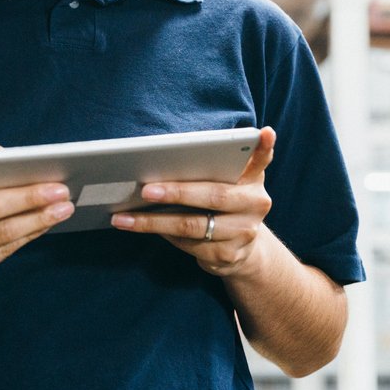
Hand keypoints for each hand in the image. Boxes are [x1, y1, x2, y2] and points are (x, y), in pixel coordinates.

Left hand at [110, 127, 275, 276]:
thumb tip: (163, 159)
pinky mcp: (227, 256)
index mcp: (253, 180)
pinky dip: (162, 234)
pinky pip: (188, 245)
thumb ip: (213, 167)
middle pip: (213, 196)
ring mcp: (243, 233)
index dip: (264, 148)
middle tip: (146, 190)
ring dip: (154, 222)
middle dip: (176, 192)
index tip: (264, 132)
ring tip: (124, 217)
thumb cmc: (223, 205)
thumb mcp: (227, 183)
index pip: (261, 160)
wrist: (243, 250)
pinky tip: (140, 228)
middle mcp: (255, 205)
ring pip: (193, 226)